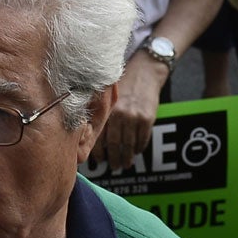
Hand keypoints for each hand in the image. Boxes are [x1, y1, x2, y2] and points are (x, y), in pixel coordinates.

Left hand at [91, 52, 164, 170]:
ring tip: (124, 164)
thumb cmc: (123, 84)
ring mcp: (134, 117)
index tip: (98, 160)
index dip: (98, 152)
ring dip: (126, 158)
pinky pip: (142, 140)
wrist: (144, 71)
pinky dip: (139, 148)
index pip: (99, 137)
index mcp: (106, 110)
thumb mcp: (108, 96)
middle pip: (114, 145)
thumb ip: (100, 113)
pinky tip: (136, 151)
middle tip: (112, 166)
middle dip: (113, 159)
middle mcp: (119, 114)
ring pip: (129, 145)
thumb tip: (89, 136)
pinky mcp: (147, 118)